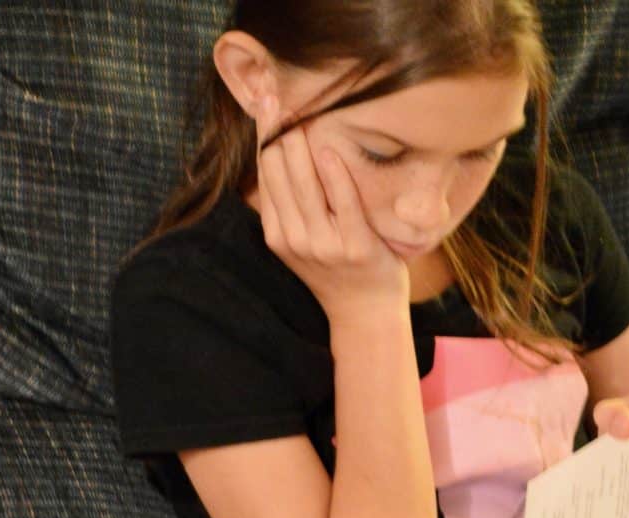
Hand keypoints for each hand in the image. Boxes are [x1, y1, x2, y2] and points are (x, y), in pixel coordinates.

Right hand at [256, 97, 408, 322]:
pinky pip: (343, 203)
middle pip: (279, 174)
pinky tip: (328, 149)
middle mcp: (294, 239)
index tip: (263, 102)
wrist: (365, 313)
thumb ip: (292, 206)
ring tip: (298, 110)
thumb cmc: (338, 270)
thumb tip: (282, 156)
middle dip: (275, 131)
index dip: (263, 137)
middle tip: (274, 92)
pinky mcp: (354, 248)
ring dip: (300, 145)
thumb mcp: (304, 241)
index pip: (265, 175)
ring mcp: (323, 245)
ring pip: (304, 185)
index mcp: (277, 234)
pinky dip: (335, 175)